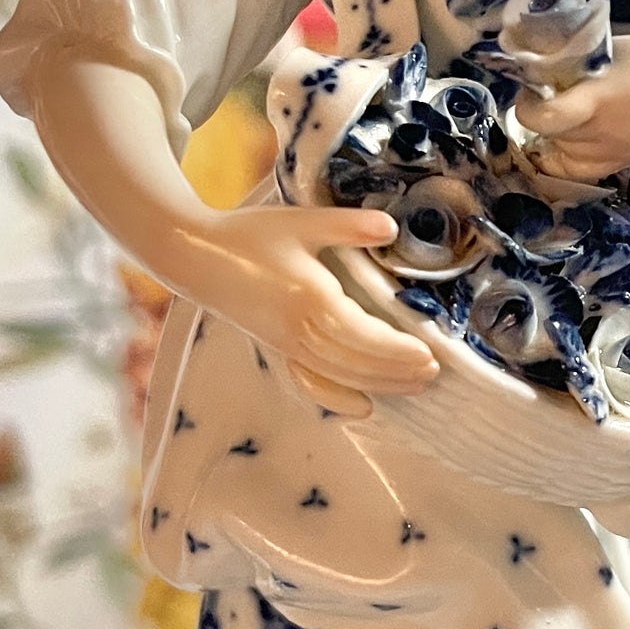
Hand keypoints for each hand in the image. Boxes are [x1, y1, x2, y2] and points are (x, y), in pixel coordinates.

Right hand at [170, 203, 437, 417]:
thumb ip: (348, 226)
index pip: (364, 336)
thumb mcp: (301, 221)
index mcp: (310, 299)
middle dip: (398, 371)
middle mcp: (299, 330)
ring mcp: (286, 345)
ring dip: (380, 384)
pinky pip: (311, 382)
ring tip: (416, 385)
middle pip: (357, 362)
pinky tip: (364, 407)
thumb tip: (392, 228)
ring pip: (340, 375)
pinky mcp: (277, 350)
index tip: (429, 353)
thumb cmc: (249, 235)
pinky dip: (338, 397)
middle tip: (434, 372)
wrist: (195, 256)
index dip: (398, 349)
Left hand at [514, 34, 629, 181]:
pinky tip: (573, 140)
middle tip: (542, 99)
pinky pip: (585, 171)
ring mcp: (617, 154)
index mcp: (599, 99)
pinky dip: (571, 158)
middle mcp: (603, 133)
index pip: (544, 118)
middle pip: (550, 139)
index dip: (526, 108)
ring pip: (563, 160)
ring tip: (558, 120)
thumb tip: (549, 65)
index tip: (530, 91)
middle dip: (539, 120)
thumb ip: (582, 63)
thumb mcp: (617, 51)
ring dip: (554, 141)